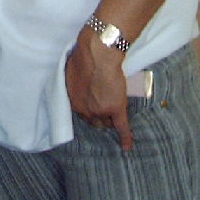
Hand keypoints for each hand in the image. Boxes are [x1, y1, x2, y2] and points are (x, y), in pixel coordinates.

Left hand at [65, 31, 133, 149]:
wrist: (99, 53)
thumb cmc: (85, 55)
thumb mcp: (72, 69)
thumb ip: (76, 80)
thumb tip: (79, 81)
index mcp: (73, 98)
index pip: (82, 111)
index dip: (89, 110)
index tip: (93, 109)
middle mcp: (84, 108)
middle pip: (93, 119)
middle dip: (100, 116)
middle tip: (106, 110)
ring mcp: (100, 110)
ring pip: (106, 122)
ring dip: (110, 120)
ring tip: (116, 117)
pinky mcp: (115, 108)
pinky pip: (121, 127)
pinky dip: (125, 138)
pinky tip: (127, 146)